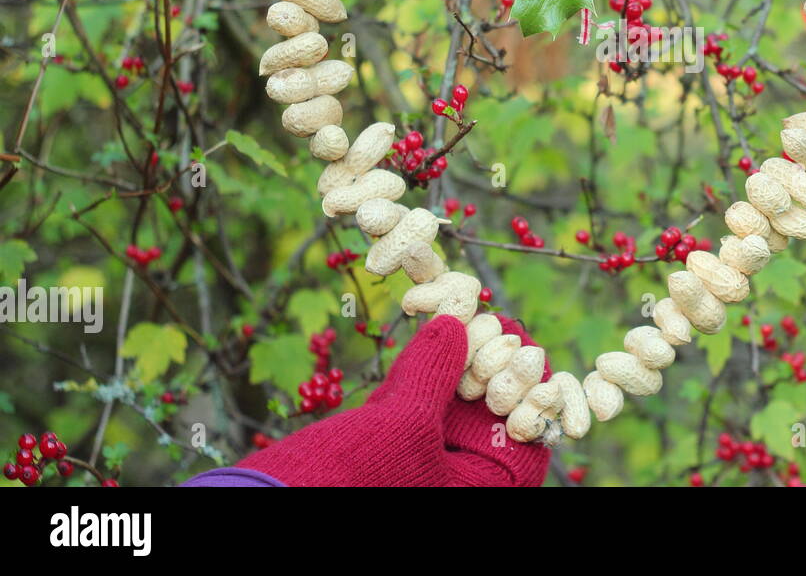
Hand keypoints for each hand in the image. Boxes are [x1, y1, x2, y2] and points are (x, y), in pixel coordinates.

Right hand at [237, 315, 550, 485]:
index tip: (521, 345)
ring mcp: (418, 475)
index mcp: (474, 492)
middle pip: (486, 424)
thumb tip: (457, 326)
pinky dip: (417, 383)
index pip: (523, 441)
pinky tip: (425, 338)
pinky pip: (412, 419)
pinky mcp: (383, 462)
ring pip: (448, 418)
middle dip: (485, 372)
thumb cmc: (346, 478)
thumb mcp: (403, 423)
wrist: (263, 504)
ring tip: (459, 319)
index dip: (525, 389)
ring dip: (451, 370)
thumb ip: (435, 374)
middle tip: (484, 324)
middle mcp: (452, 486)